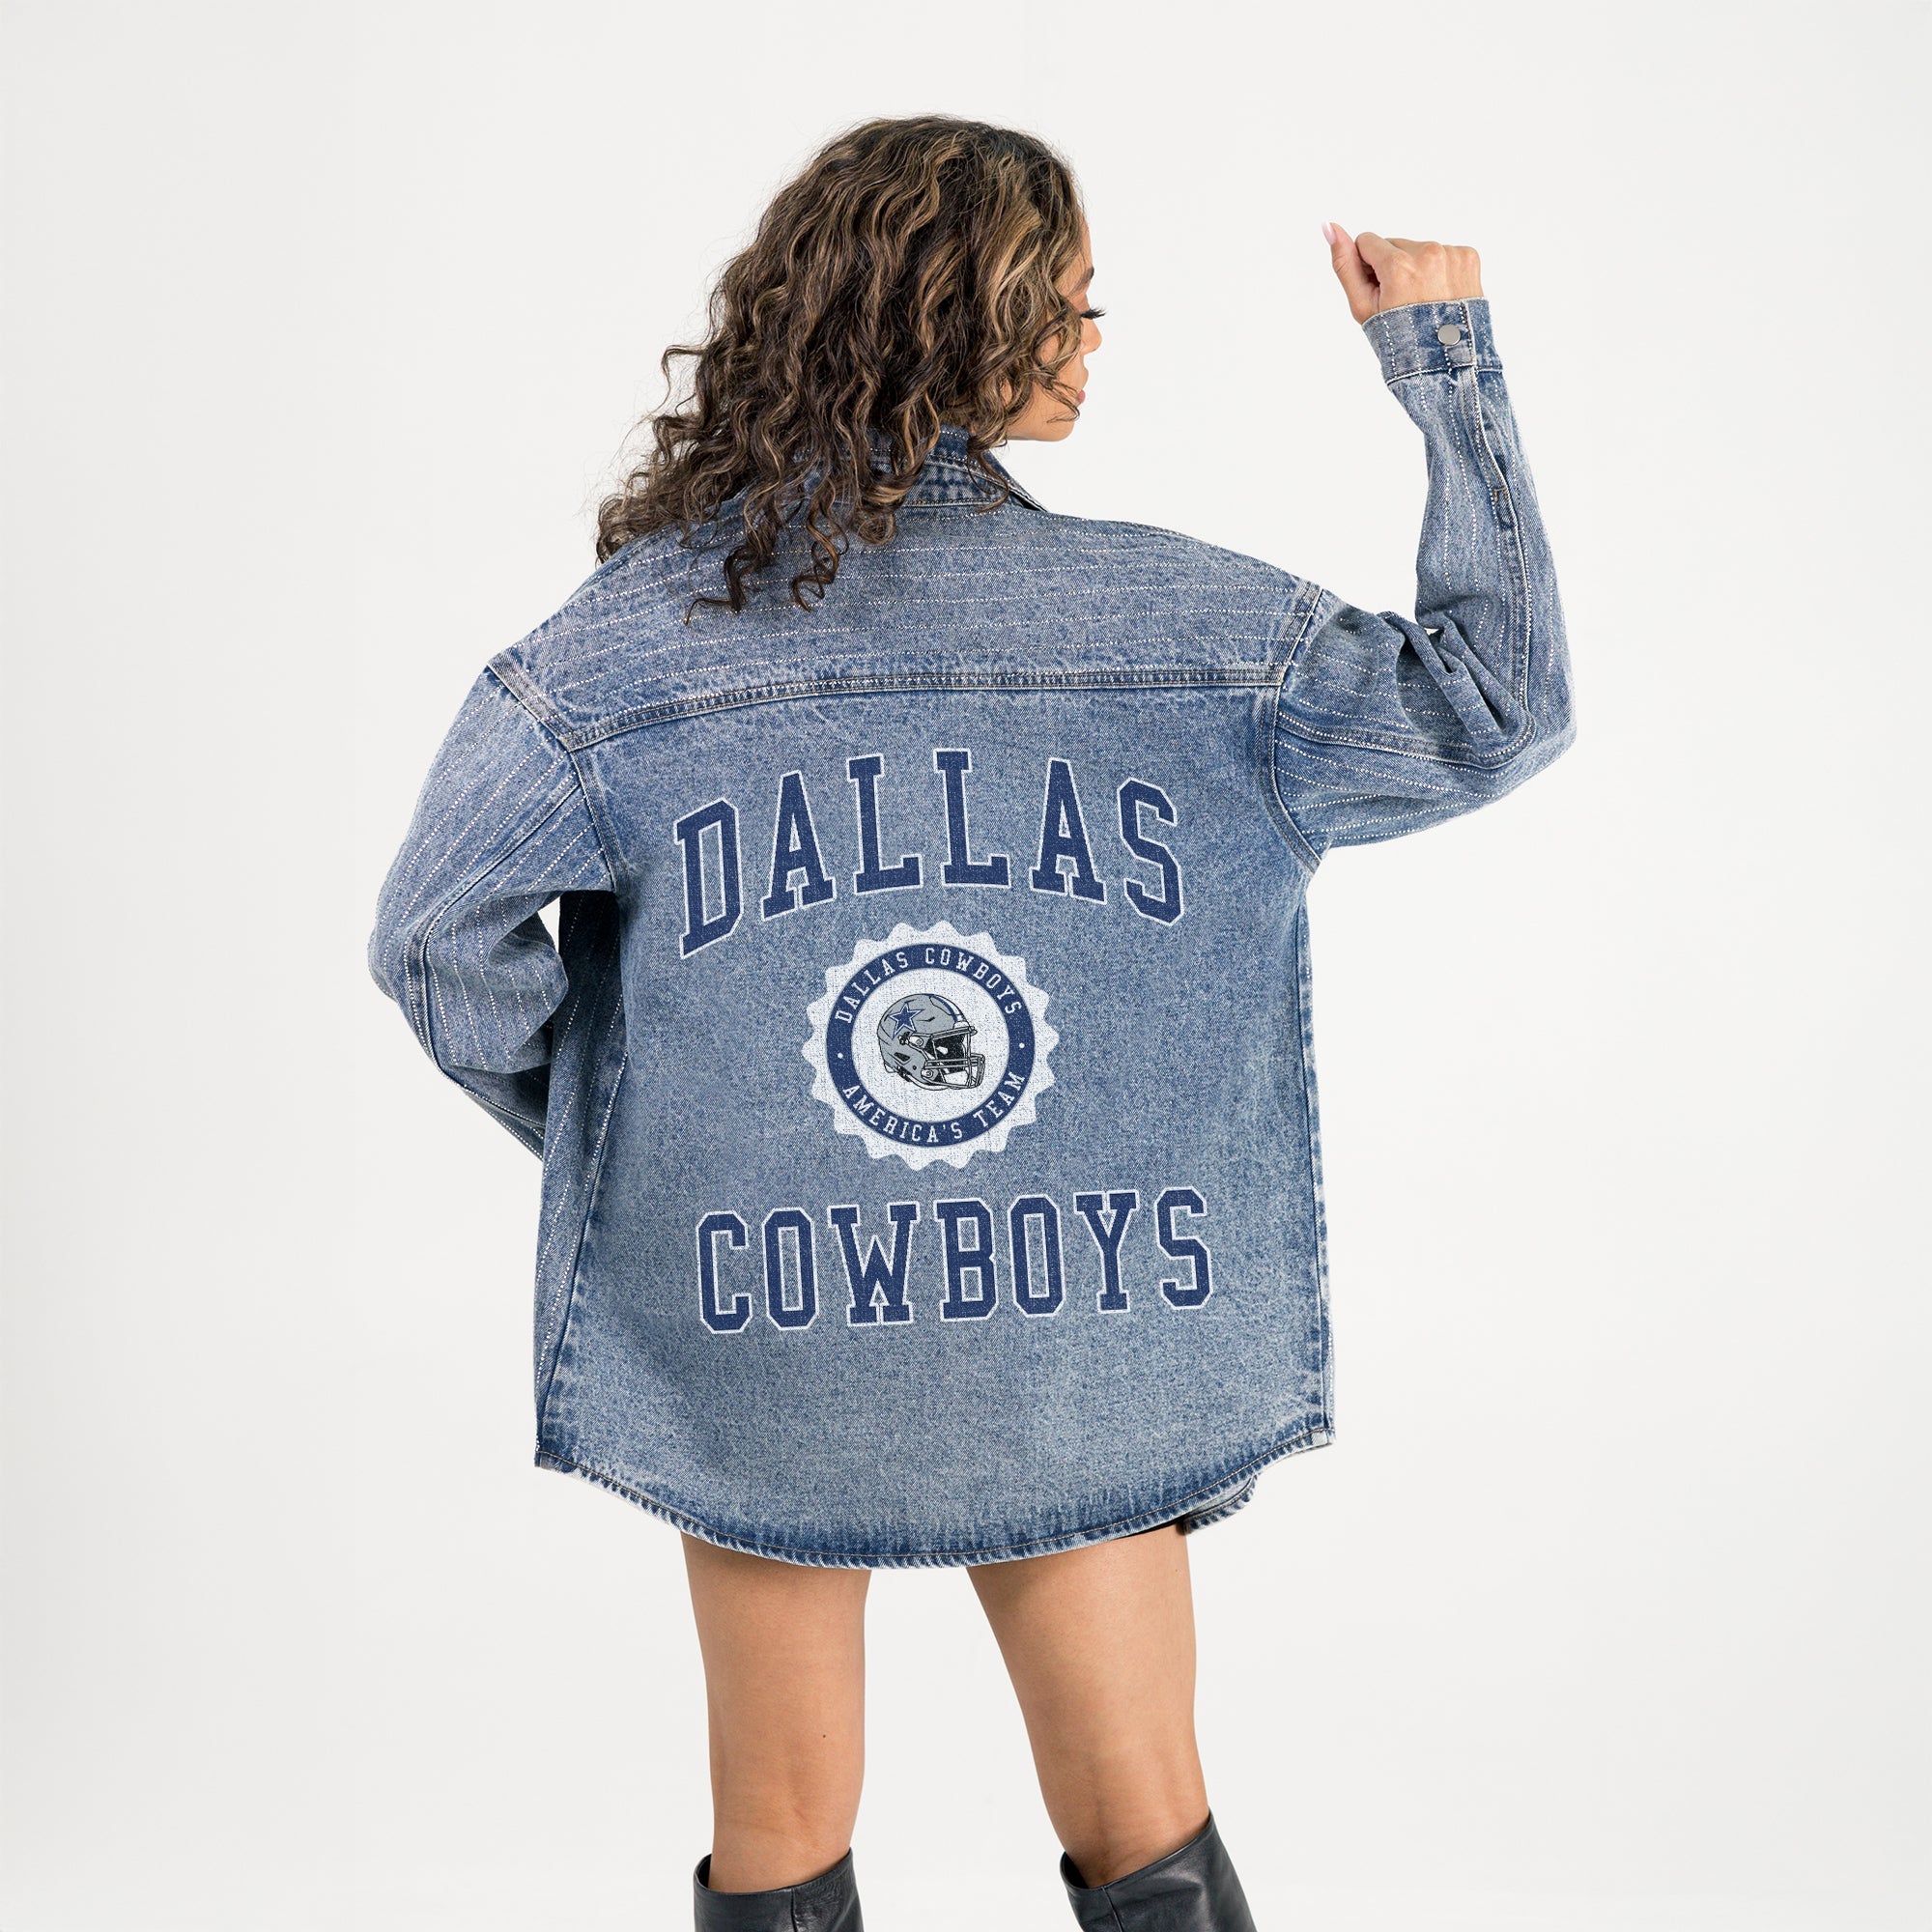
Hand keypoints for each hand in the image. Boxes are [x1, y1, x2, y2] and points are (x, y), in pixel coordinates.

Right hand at [1323, 223, 1482, 324]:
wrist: (1443, 362)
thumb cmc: (1400, 339)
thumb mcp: (1363, 306)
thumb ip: (1344, 264)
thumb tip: (1329, 227)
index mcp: (1398, 266)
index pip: (1368, 241)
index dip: (1368, 268)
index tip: (1380, 291)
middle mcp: (1427, 253)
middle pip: (1395, 245)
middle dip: (1394, 268)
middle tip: (1402, 301)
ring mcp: (1451, 254)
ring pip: (1419, 249)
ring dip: (1416, 269)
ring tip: (1423, 300)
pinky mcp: (1468, 256)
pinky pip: (1443, 252)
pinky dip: (1439, 270)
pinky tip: (1440, 294)